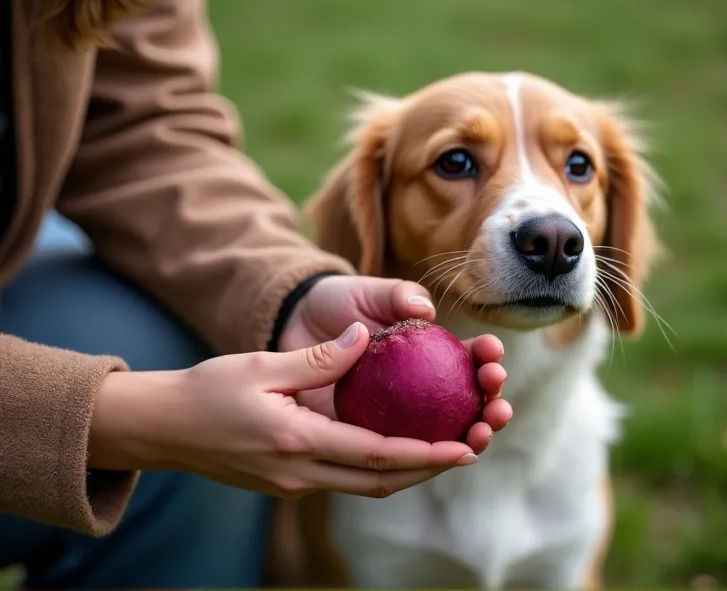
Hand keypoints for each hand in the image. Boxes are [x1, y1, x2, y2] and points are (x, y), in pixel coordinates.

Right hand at [88, 323, 481, 498]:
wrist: (164, 429)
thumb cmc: (207, 392)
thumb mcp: (261, 366)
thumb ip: (318, 360)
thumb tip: (365, 337)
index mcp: (296, 442)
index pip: (375, 454)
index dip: (425, 454)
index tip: (464, 447)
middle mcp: (300, 473)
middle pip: (379, 481)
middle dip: (428, 470)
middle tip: (468, 449)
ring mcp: (293, 483)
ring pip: (364, 484)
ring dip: (406, 471)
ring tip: (442, 449)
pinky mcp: (287, 481)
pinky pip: (344, 477)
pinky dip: (376, 466)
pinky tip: (393, 444)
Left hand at [277, 275, 511, 452]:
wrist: (293, 326)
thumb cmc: (335, 303)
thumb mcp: (365, 292)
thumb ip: (396, 296)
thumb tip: (425, 309)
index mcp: (431, 352)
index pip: (469, 359)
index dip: (487, 359)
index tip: (492, 355)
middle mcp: (423, 388)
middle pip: (468, 403)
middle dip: (493, 408)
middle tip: (497, 408)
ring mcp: (400, 417)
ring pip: (442, 435)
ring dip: (469, 439)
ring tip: (480, 437)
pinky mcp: (369, 437)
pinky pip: (398, 452)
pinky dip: (421, 458)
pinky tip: (433, 459)